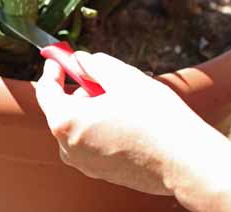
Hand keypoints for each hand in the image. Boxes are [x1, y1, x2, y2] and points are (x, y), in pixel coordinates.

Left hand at [35, 52, 223, 195]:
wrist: (185, 160)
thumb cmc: (154, 118)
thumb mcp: (122, 77)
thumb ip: (94, 64)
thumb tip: (81, 60)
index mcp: (66, 122)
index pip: (45, 90)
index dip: (53, 69)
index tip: (60, 58)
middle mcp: (68, 147)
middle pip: (65, 108)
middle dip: (82, 90)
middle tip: (106, 78)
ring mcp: (84, 163)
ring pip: (81, 125)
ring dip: (95, 108)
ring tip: (126, 101)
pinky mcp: (102, 172)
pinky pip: (93, 141)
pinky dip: (103, 126)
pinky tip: (131, 121)